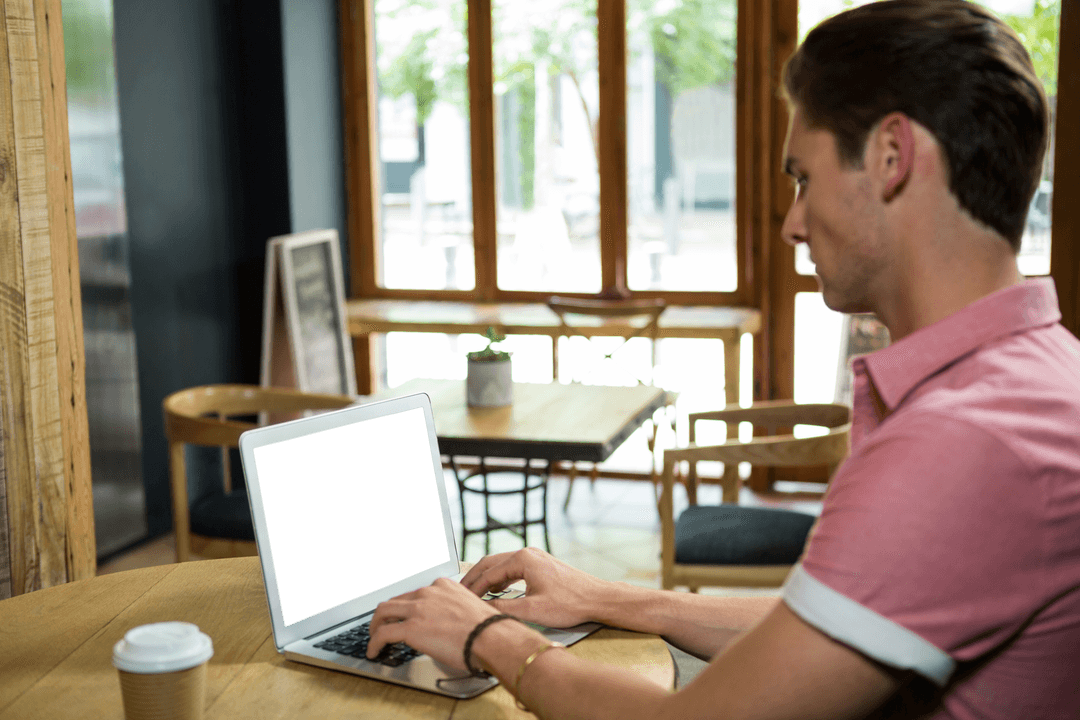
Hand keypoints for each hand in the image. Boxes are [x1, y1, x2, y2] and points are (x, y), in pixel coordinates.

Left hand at [366, 577, 499, 670]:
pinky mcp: (411, 628)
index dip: (405, 607)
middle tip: (382, 626)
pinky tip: (374, 652)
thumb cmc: (487, 629)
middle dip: (385, 615)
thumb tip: (445, 626)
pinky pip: (383, 634)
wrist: (491, 637)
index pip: (414, 593)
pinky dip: (375, 642)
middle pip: (395, 600)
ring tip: (374, 638)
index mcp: (442, 585)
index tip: (402, 615)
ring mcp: (418, 608)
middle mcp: (428, 592)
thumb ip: (451, 610)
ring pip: (383, 612)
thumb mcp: (467, 609)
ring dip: (375, 626)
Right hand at [461, 547, 613, 628]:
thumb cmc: (570, 603)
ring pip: (501, 565)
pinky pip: (512, 568)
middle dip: (474, 579)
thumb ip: (503, 609)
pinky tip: (494, 591)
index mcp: (523, 559)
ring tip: (472, 594)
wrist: (597, 599)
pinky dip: (499, 579)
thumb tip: (481, 611)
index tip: (460, 600)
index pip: (488, 572)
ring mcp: (535, 557)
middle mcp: (528, 553)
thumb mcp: (533, 610)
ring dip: (486, 579)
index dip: (472, 588)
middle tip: (459, 593)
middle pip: (491, 563)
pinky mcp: (540, 565)